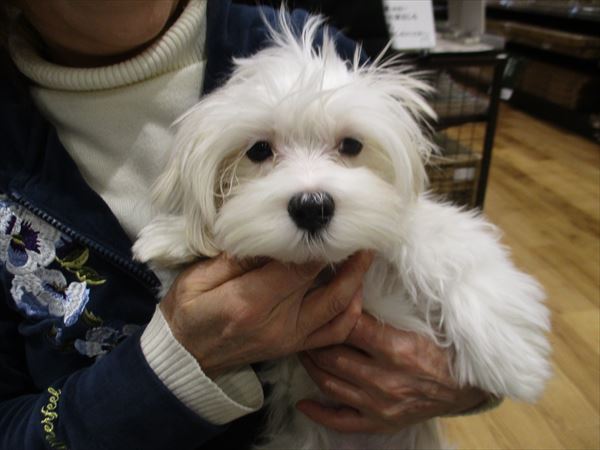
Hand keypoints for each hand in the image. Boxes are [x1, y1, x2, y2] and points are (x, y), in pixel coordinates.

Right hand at [160, 251, 373, 378]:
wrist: (184, 357)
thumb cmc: (186, 311)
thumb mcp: (197, 277)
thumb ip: (237, 258)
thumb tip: (273, 238)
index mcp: (250, 302)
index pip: (299, 268)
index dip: (322, 246)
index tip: (335, 223)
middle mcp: (277, 324)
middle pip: (328, 289)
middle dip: (351, 260)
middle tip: (364, 234)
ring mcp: (290, 340)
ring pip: (339, 312)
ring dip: (357, 283)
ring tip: (363, 256)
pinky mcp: (295, 347)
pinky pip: (334, 334)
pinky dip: (351, 313)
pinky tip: (353, 291)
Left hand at [297, 313, 486, 432]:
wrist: (466, 387)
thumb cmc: (443, 350)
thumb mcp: (420, 324)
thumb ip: (387, 312)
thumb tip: (355, 289)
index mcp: (397, 350)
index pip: (350, 327)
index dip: (332, 311)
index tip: (322, 300)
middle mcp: (385, 380)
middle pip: (333, 356)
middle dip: (314, 339)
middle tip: (304, 325)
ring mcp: (380, 405)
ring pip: (330, 383)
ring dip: (311, 366)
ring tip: (303, 350)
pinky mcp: (380, 422)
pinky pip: (341, 421)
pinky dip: (319, 412)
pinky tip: (303, 403)